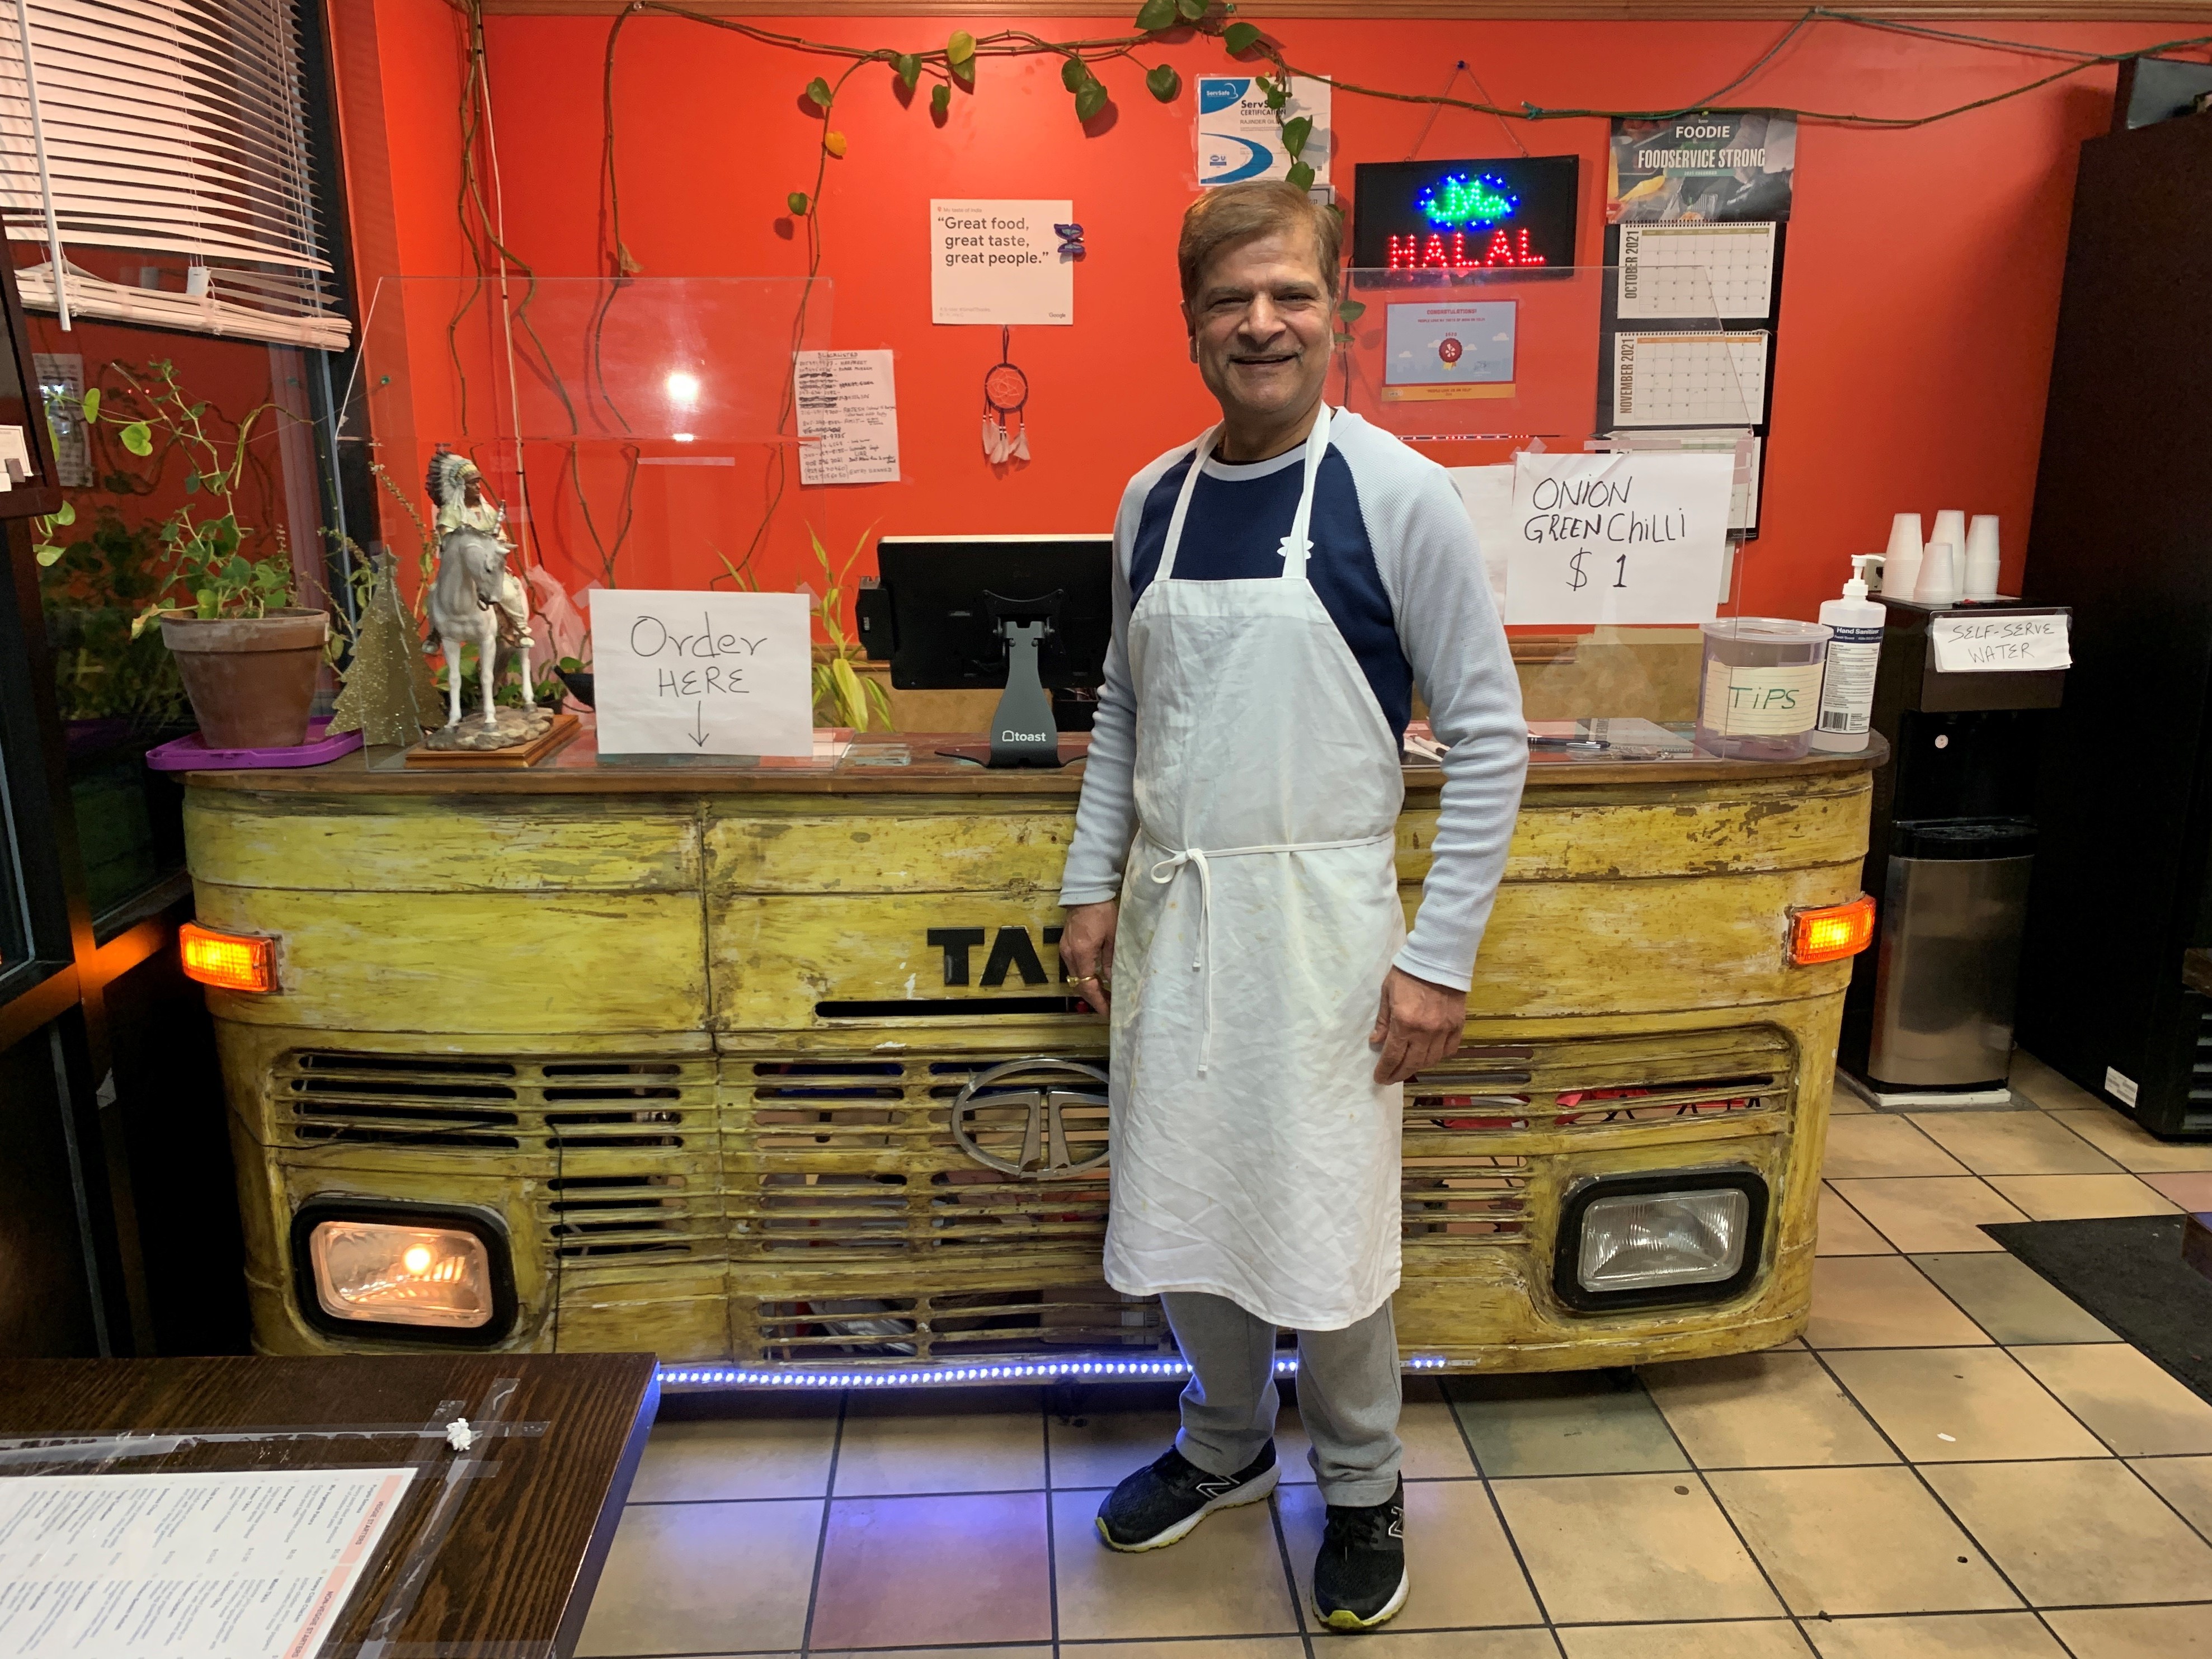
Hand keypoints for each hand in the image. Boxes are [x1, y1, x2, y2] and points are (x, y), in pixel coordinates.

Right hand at [1060, 900, 1117, 1014]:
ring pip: (1075, 977)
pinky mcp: (1065, 945)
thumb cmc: (1103, 912)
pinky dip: (1084, 977)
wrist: (1085, 893)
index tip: (1107, 1011)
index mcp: (1082, 953)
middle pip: (1079, 984)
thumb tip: (1111, 980)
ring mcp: (1065, 950)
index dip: (1098, 1001)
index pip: (1088, 985)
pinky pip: (1074, 968)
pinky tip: (1095, 978)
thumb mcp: (1112, 937)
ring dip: (1088, 988)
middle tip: (1109, 1006)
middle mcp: (1070, 954)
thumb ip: (1110, 960)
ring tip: (1104, 995)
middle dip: (1094, 997)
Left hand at [1370, 966, 1466, 1084]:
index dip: (1385, 1070)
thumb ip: (1383, 1021)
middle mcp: (1425, 1031)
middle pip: (1412, 1064)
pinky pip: (1449, 1050)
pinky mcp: (1458, 1025)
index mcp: (1405, 1023)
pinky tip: (1429, 1056)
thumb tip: (1376, 1042)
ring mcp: (1444, 1030)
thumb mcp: (1387, 993)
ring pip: (1431, 1060)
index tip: (1379, 1078)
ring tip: (1408, 1068)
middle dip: (1399, 1074)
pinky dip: (1438, 1056)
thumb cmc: (1407, 973)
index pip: (1393, 1056)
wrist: (1437, 958)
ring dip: (1418, 1067)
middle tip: (1391, 1078)